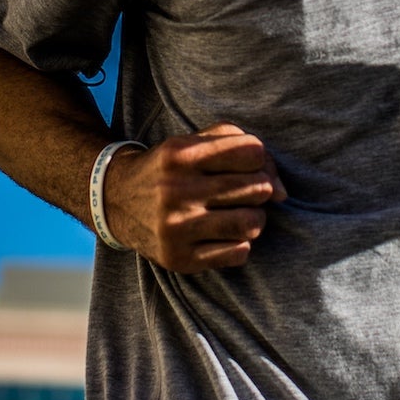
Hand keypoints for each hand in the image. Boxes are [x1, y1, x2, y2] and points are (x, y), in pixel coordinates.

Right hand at [100, 122, 285, 271]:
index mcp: (181, 154)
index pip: (252, 152)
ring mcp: (177, 228)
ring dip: (254, 218)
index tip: (249, 166)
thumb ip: (240, 146)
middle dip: (260, 189)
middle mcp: (176, 190)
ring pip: (252, 223)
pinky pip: (238, 253)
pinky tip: (224, 235)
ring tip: (239, 214)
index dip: (260, 159)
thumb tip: (283, 191)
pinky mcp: (179, 258)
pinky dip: (240, 243)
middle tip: (245, 192)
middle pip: (257, 188)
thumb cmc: (170, 168)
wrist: (115, 201)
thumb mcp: (194, 141)